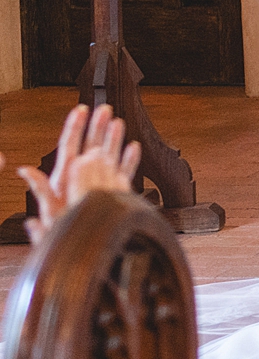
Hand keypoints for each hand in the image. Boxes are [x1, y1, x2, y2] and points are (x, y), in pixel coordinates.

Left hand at [19, 104, 141, 244]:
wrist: (79, 250)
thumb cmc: (62, 233)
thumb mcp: (49, 210)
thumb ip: (40, 191)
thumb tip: (25, 172)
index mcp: (67, 178)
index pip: (70, 146)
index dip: (75, 127)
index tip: (81, 109)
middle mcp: (82, 179)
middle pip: (90, 146)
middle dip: (97, 126)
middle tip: (105, 108)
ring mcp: (98, 185)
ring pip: (107, 156)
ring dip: (113, 139)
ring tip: (119, 123)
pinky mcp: (112, 194)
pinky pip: (123, 173)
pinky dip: (129, 160)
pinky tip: (134, 149)